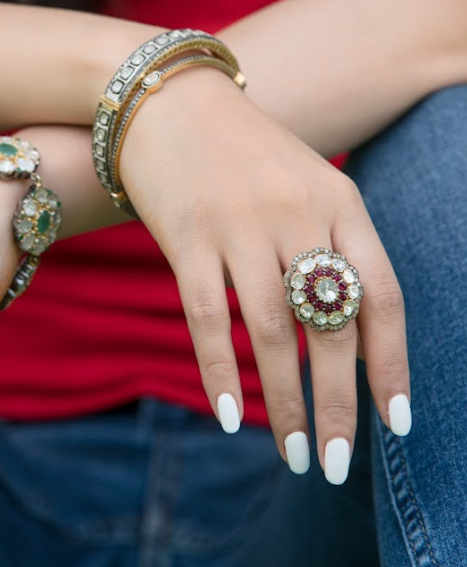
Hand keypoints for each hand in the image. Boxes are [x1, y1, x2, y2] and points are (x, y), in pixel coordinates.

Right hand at [119, 67, 409, 480]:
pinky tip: (228, 416)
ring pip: (271, 333)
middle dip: (339, 406)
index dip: (394, 366)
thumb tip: (349, 336)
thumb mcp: (309, 184)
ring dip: (285, 402)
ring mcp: (240, 228)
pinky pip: (207, 318)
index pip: (383, 298)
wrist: (169, 101)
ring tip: (292, 454)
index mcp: (341, 203)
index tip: (396, 424)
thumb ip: (334, 247)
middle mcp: (298, 217)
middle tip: (332, 466)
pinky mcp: (186, 239)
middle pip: (329, 329)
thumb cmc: (244, 151)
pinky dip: (219, 372)